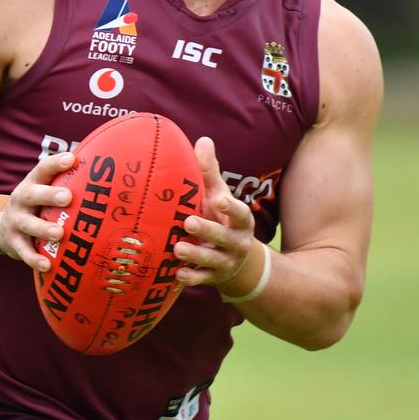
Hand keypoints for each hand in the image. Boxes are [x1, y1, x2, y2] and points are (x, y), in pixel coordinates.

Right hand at [0, 152, 74, 270]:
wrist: (0, 225)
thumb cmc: (36, 204)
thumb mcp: (43, 189)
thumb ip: (65, 181)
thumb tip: (100, 170)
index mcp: (33, 183)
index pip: (43, 169)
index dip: (56, 164)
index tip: (72, 159)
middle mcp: (22, 200)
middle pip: (33, 195)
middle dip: (49, 195)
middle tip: (68, 197)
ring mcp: (16, 222)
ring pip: (28, 224)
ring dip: (44, 229)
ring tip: (59, 233)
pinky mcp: (14, 243)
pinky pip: (24, 252)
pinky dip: (34, 259)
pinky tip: (47, 265)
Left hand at [173, 137, 254, 288]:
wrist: (235, 260)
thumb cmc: (220, 217)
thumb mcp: (218, 195)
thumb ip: (210, 172)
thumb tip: (203, 140)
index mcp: (239, 220)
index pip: (240, 213)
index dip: (232, 207)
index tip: (220, 199)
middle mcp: (236, 242)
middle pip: (224, 237)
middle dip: (208, 230)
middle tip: (188, 222)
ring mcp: (225, 262)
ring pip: (212, 260)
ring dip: (195, 254)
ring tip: (177, 249)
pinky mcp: (213, 277)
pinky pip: (202, 279)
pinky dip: (191, 278)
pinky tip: (177, 274)